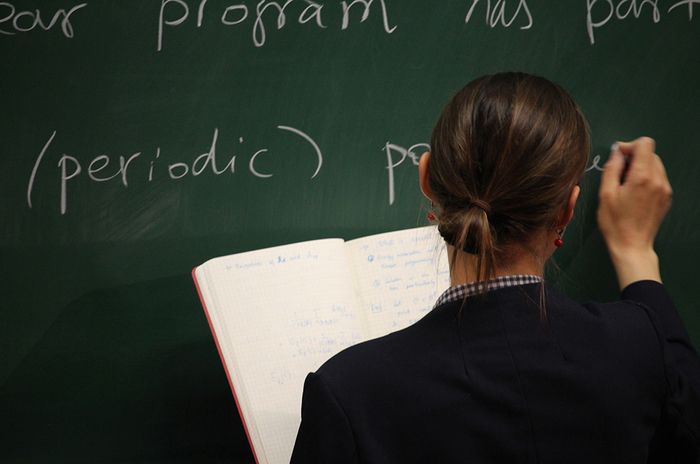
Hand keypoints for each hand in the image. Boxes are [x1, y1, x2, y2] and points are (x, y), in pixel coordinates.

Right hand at [597, 137, 672, 288]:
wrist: (632, 245)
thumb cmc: (615, 223)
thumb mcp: (605, 194)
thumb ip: (612, 169)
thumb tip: (617, 153)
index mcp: (642, 177)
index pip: (645, 144)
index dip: (630, 146)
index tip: (619, 156)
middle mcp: (657, 180)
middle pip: (650, 154)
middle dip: (634, 157)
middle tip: (619, 171)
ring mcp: (664, 189)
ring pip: (655, 165)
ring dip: (641, 167)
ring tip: (626, 183)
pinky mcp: (666, 197)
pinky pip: (658, 178)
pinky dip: (647, 178)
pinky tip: (634, 192)